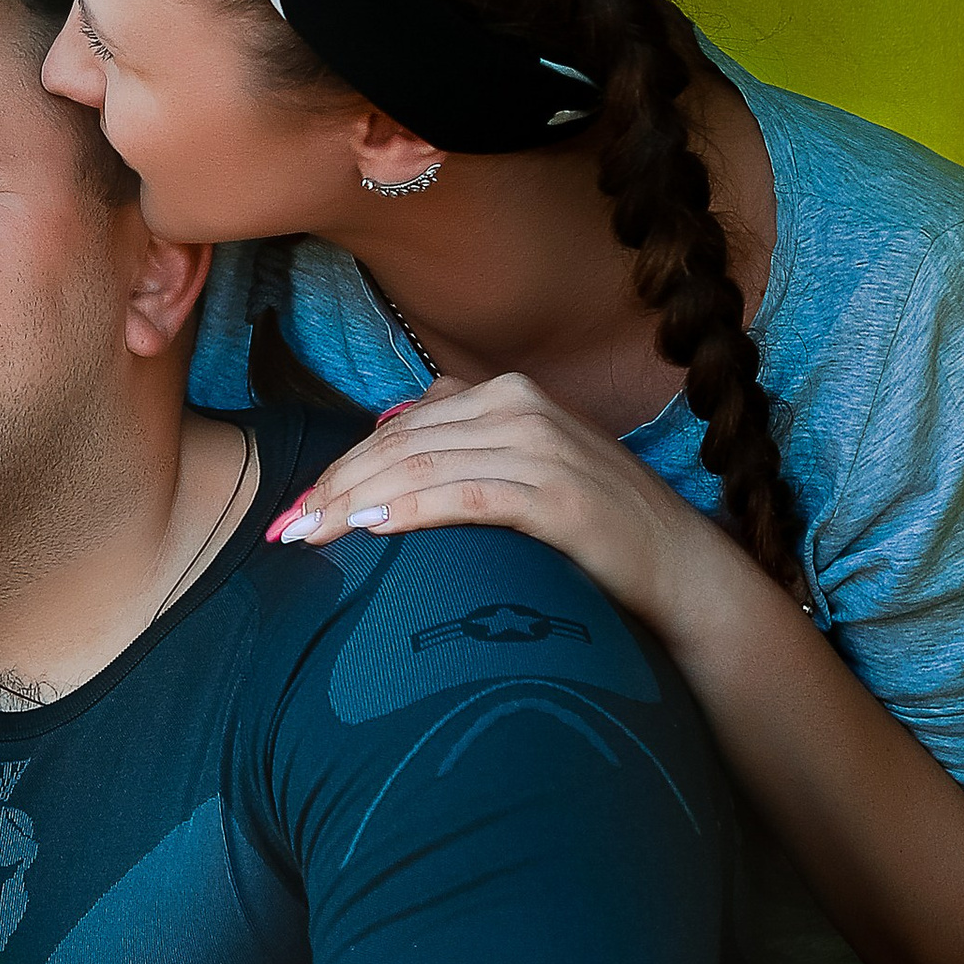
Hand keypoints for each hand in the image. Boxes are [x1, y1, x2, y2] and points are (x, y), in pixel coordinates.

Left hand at [264, 371, 743, 651]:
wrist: (679, 567)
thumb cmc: (591, 527)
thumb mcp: (523, 468)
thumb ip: (463, 447)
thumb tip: (386, 444)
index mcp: (504, 395)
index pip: (396, 428)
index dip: (338, 467)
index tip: (292, 511)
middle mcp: (518, 406)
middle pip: (398, 444)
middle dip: (333, 486)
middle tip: (285, 530)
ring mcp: (540, 447)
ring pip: (421, 465)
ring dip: (356, 500)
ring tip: (311, 535)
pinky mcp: (557, 494)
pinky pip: (466, 495)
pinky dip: (412, 509)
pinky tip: (373, 528)